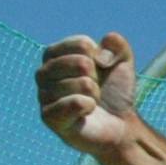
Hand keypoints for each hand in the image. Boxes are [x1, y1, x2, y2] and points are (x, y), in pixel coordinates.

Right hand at [35, 32, 135, 154]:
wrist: (119, 125)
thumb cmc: (114, 92)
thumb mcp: (122, 63)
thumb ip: (118, 45)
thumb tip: (106, 39)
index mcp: (55, 55)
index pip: (81, 44)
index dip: (100, 58)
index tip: (100, 69)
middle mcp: (43, 73)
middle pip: (81, 63)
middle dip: (98, 78)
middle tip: (95, 88)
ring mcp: (43, 95)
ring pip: (81, 84)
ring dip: (95, 94)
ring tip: (91, 101)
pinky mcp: (49, 117)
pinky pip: (75, 103)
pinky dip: (89, 106)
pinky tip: (87, 111)